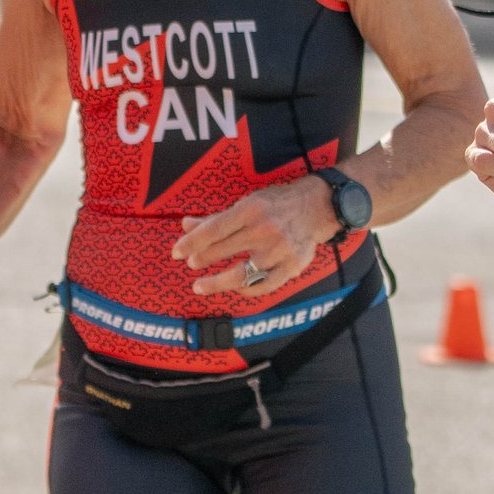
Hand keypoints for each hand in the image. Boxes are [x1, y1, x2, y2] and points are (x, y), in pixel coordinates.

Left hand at [174, 173, 342, 302]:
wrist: (318, 208)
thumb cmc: (276, 205)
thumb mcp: (247, 203)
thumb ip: (216, 218)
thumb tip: (185, 225)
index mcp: (252, 210)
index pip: (214, 229)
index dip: (192, 242)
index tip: (176, 253)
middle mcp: (265, 229)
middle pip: (224, 250)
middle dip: (202, 260)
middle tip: (191, 264)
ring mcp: (279, 250)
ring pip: (242, 274)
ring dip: (217, 282)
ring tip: (200, 286)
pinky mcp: (292, 266)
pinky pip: (264, 286)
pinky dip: (245, 290)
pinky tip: (234, 288)